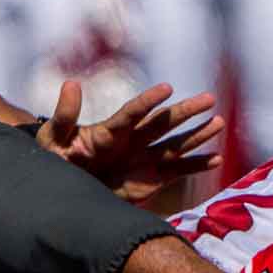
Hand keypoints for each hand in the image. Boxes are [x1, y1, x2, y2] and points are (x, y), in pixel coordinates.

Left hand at [38, 81, 224, 204]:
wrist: (64, 188)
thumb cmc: (55, 158)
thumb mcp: (54, 138)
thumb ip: (65, 115)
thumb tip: (71, 83)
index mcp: (110, 130)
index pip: (133, 113)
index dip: (148, 101)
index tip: (167, 89)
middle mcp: (132, 141)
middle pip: (163, 123)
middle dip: (185, 111)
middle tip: (209, 98)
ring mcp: (144, 159)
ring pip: (176, 144)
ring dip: (197, 134)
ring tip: (219, 122)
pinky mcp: (151, 179)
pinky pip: (178, 170)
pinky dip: (196, 165)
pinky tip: (216, 159)